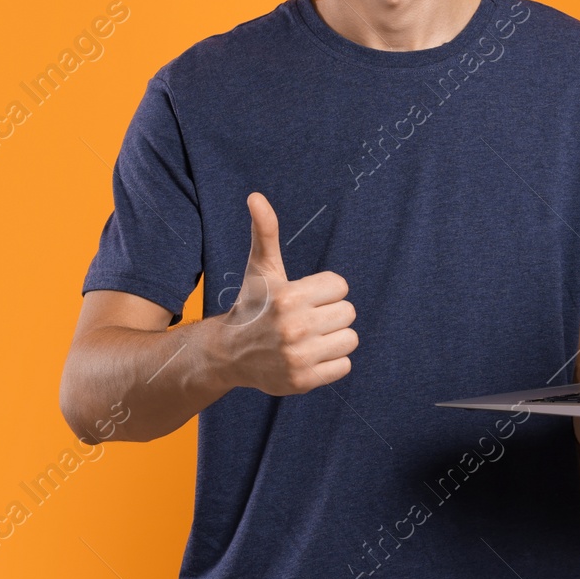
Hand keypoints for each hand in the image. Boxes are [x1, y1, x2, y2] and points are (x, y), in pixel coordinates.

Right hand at [216, 192, 357, 395]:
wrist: (229, 353)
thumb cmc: (253, 304)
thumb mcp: (261, 268)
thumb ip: (265, 232)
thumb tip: (255, 196)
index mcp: (289, 297)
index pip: (340, 286)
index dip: (325, 290)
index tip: (304, 297)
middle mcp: (294, 328)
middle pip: (349, 313)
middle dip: (331, 314)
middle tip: (307, 319)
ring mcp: (298, 357)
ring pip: (350, 339)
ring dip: (335, 339)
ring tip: (310, 338)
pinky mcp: (303, 382)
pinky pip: (344, 366)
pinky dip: (332, 363)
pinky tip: (310, 357)